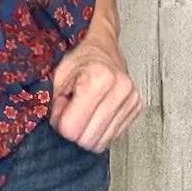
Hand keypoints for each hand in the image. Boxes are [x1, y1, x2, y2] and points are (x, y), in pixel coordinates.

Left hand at [48, 17, 142, 151]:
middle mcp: (120, 89)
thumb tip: (60, 129)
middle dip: (74, 129)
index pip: (71, 129)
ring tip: (84, 109)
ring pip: (101, 143)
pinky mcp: (136, 108)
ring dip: (87, 131)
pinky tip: (96, 112)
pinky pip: (112, 137)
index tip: (61, 106)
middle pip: (87, 140)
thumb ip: (55, 105)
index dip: (60, 121)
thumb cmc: (78, 59)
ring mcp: (131, 99)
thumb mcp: (57, 77)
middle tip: (70, 108)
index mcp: (98, 78)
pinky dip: (100, 130)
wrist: (102, 46)